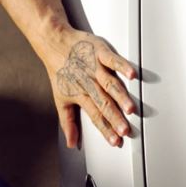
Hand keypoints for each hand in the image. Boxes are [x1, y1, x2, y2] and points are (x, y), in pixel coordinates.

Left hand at [42, 27, 136, 148]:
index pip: (95, 117)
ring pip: (110, 84)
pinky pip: (112, 60)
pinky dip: (122, 66)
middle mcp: (88, 83)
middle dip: (115, 118)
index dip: (105, 130)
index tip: (115, 142)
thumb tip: (71, 143)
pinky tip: (132, 75)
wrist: (54, 43)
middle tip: (125, 131)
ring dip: (120, 97)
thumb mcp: (60, 99)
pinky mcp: (99, 52)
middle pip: (104, 103)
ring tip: (130, 109)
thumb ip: (67, 122)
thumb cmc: (59, 71)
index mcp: (80, 95)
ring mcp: (94, 67)